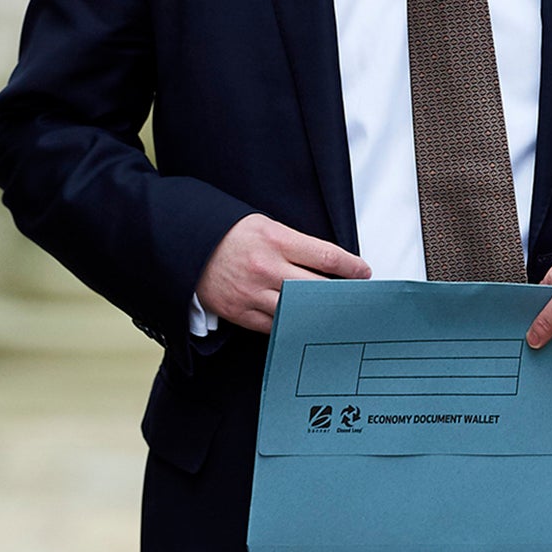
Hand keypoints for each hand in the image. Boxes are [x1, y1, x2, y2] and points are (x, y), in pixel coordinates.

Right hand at [195, 214, 370, 334]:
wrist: (187, 247)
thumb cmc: (230, 234)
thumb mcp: (265, 225)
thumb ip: (295, 243)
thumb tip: (328, 263)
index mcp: (274, 240)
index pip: (326, 256)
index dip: (351, 267)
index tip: (364, 272)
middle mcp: (265, 268)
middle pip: (316, 288)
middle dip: (341, 294)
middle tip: (356, 298)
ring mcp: (252, 293)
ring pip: (298, 311)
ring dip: (319, 314)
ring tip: (334, 314)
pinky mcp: (241, 312)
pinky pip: (275, 326)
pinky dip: (292, 325)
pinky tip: (305, 323)